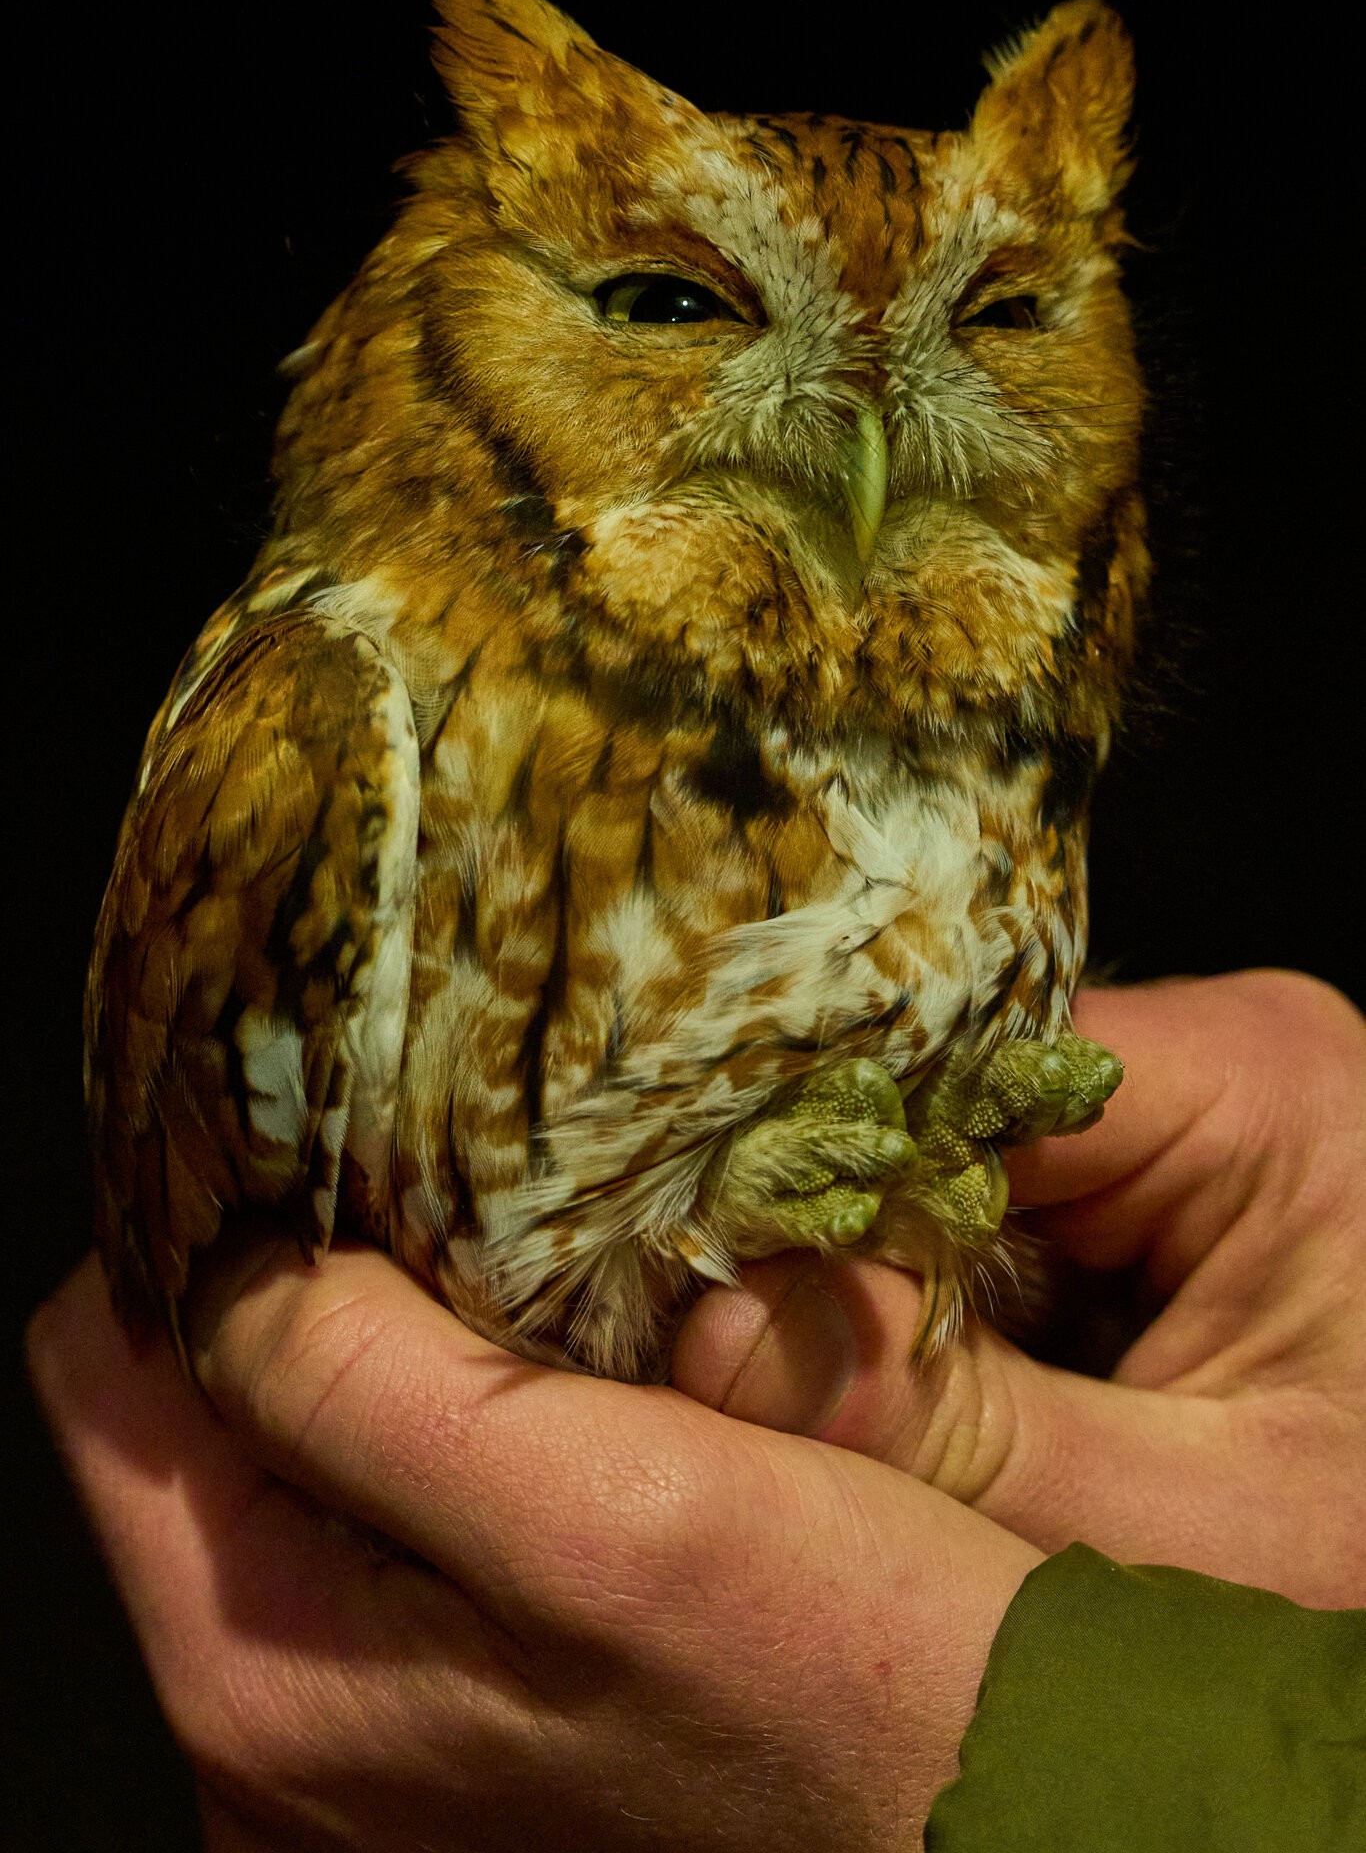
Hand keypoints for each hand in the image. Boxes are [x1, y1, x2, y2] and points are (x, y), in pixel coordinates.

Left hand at [27, 1242, 1037, 1850]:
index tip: (322, 1138)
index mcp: (266, 1682)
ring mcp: (362, 1751)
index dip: (199, 1232)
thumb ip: (365, 1386)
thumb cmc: (852, 1703)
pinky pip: (381, 1532)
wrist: (1018, 1826)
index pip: (104, 1379)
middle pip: (190, 1425)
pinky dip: (447, 1432)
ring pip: (297, 1467)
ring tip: (519, 1292)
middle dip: (299, 1291)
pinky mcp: (450, 1739)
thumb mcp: (609, 1512)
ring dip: (387, 1353)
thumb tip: (222, 1256)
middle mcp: (275, 1745)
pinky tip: (558, 1401)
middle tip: (448, 1200)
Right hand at [673, 972, 1365, 1607]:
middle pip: (942, 1112)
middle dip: (824, 1238)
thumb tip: (705, 1339)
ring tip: (745, 1369)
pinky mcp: (1148, 1198)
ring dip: (858, 1283)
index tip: (677, 1268)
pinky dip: (913, 1312)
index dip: (808, 1166)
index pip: (965, 1066)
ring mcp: (1176, 1128)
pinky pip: (980, 1228)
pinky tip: (851, 1378)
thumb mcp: (1190, 1534)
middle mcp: (1213, 1064)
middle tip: (688, 1346)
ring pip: (943, 1175)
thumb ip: (957, 1439)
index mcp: (1260, 1080)